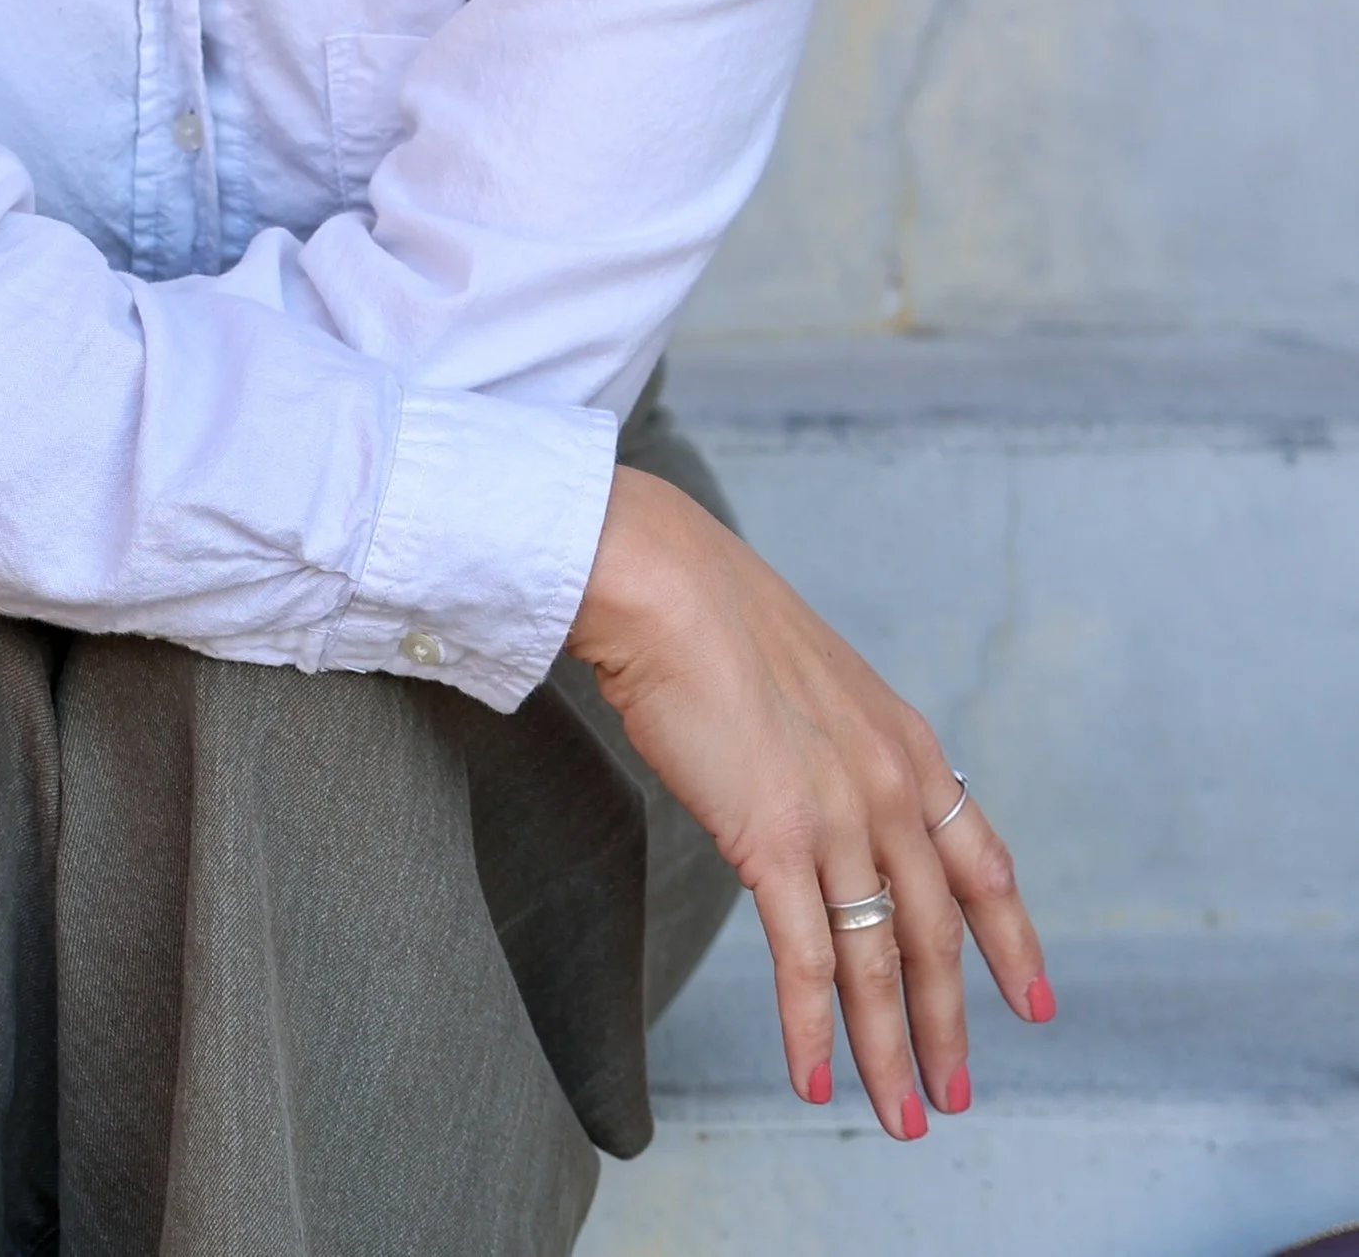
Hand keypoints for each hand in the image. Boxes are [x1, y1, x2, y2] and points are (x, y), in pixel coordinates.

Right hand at [568, 466, 1050, 1138]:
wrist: (662, 582)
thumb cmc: (712, 616)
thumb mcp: (812, 677)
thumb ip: (834, 741)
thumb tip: (819, 782)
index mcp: (904, 743)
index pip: (984, 863)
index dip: (1013, 941)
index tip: (1033, 1002)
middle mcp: (888, 785)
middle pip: (937, 931)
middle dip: (949, 1023)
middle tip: (956, 1091)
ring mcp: (837, 814)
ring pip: (879, 960)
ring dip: (889, 1048)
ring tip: (900, 1113)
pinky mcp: (773, 837)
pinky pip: (806, 956)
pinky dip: (812, 1026)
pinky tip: (812, 1076)